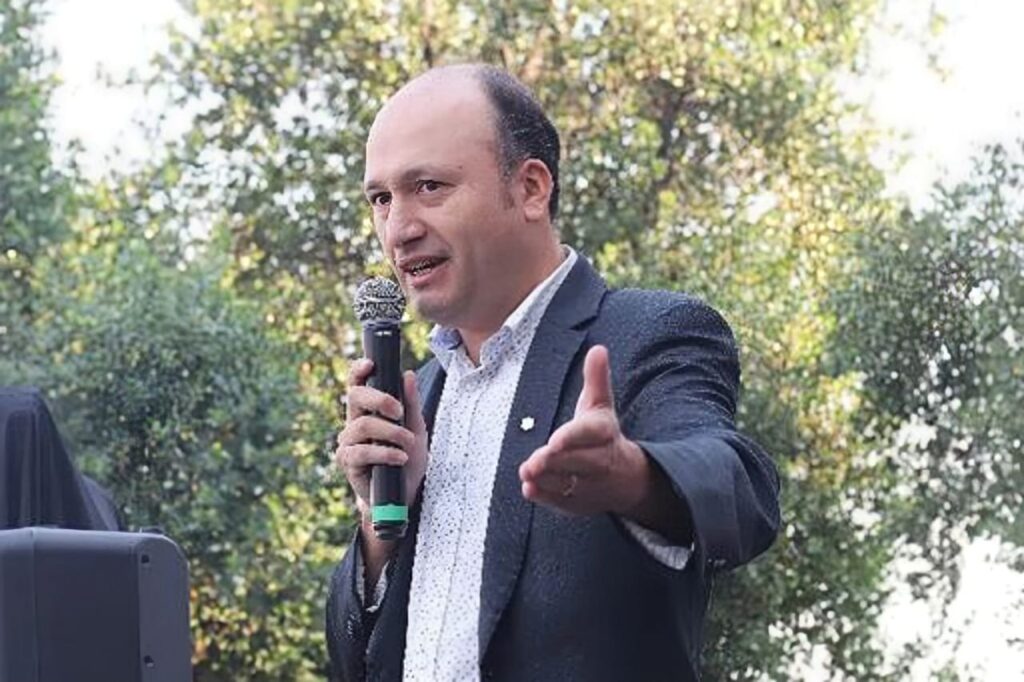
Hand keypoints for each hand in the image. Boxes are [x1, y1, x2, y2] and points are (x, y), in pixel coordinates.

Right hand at [334, 359, 428, 518]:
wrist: (406, 495)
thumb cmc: (408, 459)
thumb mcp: (416, 429)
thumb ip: (411, 403)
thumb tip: (407, 374)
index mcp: (368, 410)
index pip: (357, 384)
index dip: (359, 371)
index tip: (370, 364)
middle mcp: (354, 422)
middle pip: (355, 397)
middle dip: (379, 399)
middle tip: (399, 411)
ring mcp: (349, 442)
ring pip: (363, 425)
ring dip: (390, 432)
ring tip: (408, 443)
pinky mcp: (348, 462)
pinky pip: (362, 451)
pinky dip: (385, 453)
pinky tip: (399, 458)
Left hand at [518, 345, 650, 516]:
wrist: (625, 477)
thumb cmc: (602, 434)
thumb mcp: (600, 404)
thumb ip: (596, 379)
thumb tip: (598, 349)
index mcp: (604, 432)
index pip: (589, 434)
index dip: (573, 437)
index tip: (555, 439)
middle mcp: (600, 460)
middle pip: (577, 461)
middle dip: (554, 461)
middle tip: (533, 461)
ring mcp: (590, 484)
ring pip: (568, 483)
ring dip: (547, 480)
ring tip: (527, 473)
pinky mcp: (578, 502)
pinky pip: (562, 502)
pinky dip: (545, 497)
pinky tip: (529, 489)